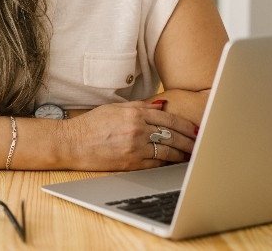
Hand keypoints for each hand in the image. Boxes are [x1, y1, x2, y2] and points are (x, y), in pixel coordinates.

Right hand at [61, 100, 197, 170]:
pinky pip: (155, 165)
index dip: (185, 125)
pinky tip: (172, 163)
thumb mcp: (115, 108)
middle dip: (188, 141)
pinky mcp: (130, 163)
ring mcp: (135, 148)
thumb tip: (161, 105)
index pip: (169, 118)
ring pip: (167, 152)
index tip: (195, 130)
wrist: (73, 143)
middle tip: (198, 145)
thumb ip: (140, 107)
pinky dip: (166, 164)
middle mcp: (137, 130)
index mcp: (135, 114)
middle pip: (172, 136)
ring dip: (181, 154)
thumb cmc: (92, 124)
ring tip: (189, 156)